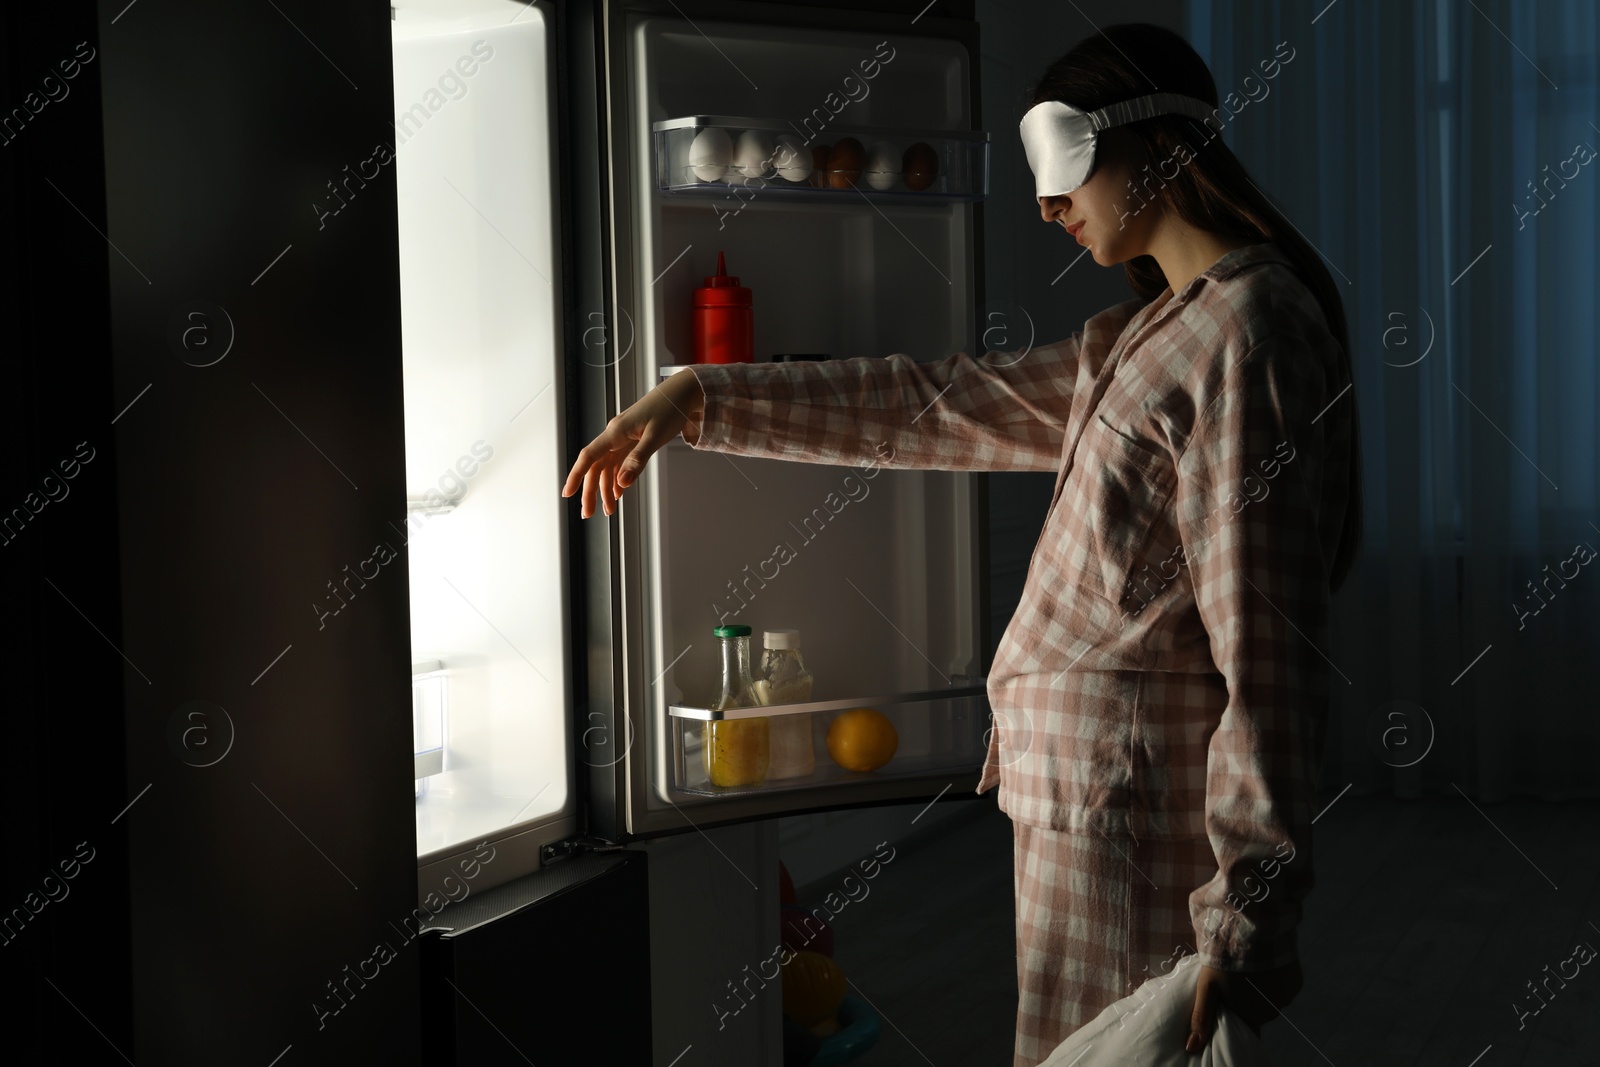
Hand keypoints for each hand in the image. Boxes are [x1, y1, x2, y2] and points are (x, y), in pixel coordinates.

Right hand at [561, 370, 705, 517]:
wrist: (682, 393)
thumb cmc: (669, 409)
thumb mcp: (656, 436)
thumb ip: (638, 460)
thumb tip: (622, 483)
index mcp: (616, 432)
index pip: (589, 457)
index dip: (576, 476)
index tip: (567, 493)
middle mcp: (615, 435)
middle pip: (596, 467)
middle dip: (590, 491)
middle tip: (588, 514)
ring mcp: (623, 439)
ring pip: (607, 468)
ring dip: (605, 489)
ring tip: (608, 510)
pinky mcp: (632, 441)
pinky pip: (618, 463)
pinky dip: (617, 479)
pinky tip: (617, 493)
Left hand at [1185, 954, 1300, 1052]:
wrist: (1254, 925)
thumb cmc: (1225, 957)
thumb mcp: (1208, 986)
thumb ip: (1202, 1017)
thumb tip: (1192, 1047)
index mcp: (1251, 1016)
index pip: (1247, 1033)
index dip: (1238, 1027)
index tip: (1231, 1017)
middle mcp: (1272, 1012)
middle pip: (1258, 1014)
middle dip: (1247, 1002)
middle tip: (1234, 982)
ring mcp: (1286, 996)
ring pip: (1270, 999)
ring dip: (1260, 989)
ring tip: (1248, 969)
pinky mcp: (1296, 981)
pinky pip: (1284, 986)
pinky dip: (1275, 978)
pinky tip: (1264, 963)